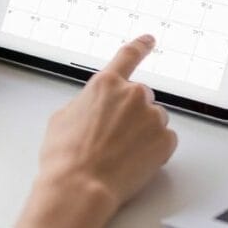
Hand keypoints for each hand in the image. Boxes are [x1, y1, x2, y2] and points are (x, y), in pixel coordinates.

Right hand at [37, 35, 178, 211]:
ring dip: (143, 132)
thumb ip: (85, 103)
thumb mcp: (62, 118)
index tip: (149, 40)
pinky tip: (133, 162)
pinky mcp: (165, 140)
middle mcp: (132, 95)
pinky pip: (164, 140)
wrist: (80, 188)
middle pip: (141, 97)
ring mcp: (151, 117)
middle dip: (132, 113)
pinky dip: (154, 150)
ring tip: (120, 154)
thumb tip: (92, 107)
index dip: (140, 46)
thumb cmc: (65, 157)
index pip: (128, 56)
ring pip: (153, 119)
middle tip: (114, 138)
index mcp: (105, 84)